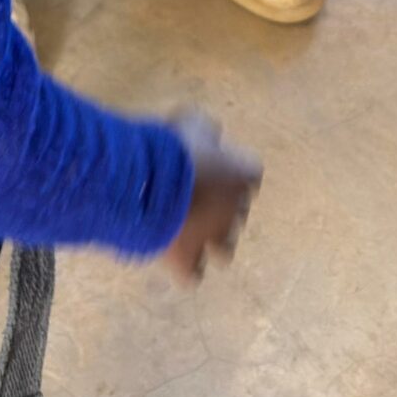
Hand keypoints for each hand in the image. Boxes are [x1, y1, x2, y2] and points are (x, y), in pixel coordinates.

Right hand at [161, 109, 262, 282]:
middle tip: (197, 193)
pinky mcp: (186, 262)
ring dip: (210, 240)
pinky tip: (172, 254)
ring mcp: (211, 240)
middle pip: (238, 212)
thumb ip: (207, 131)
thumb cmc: (171, 147)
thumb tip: (212, 134)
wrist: (145, 185)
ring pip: (224, 249)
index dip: (231, 170)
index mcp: (240, 175)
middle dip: (222, 206)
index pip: (250, 173)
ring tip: (189, 229)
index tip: (214, 164)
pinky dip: (185, 267)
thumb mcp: (191, 122)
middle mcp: (233, 211)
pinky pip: (192, 274)